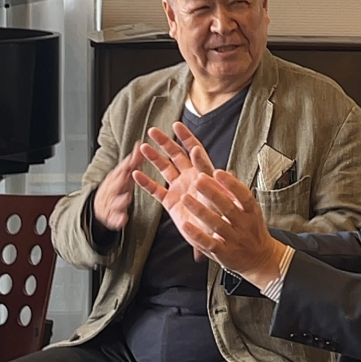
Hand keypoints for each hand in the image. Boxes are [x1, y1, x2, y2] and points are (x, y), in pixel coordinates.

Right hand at [92, 150, 142, 230]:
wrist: (99, 206)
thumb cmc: (116, 186)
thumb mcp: (123, 173)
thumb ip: (133, 160)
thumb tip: (141, 144)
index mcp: (115, 178)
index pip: (121, 169)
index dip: (127, 164)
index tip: (133, 159)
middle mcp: (111, 189)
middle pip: (115, 184)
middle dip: (120, 180)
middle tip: (126, 175)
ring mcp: (110, 203)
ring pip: (114, 202)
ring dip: (120, 200)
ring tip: (126, 198)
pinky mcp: (111, 217)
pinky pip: (114, 219)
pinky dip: (118, 220)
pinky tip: (123, 220)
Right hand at [132, 123, 217, 247]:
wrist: (217, 236)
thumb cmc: (224, 215)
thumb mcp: (220, 193)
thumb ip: (210, 174)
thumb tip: (202, 154)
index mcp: (204, 172)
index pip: (194, 150)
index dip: (186, 137)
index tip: (177, 125)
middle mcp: (191, 177)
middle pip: (176, 155)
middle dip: (164, 142)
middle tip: (153, 130)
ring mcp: (180, 189)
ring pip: (164, 169)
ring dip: (153, 158)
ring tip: (143, 147)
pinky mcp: (171, 203)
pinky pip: (156, 190)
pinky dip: (146, 183)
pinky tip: (136, 174)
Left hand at [177, 169, 286, 287]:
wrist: (260, 258)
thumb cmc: (252, 230)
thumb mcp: (250, 210)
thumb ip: (236, 194)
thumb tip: (224, 174)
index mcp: (251, 212)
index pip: (243, 195)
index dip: (231, 183)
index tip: (218, 172)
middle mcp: (244, 225)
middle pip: (228, 207)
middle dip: (212, 193)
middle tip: (198, 180)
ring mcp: (234, 239)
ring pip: (216, 224)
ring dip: (200, 211)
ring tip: (185, 198)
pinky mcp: (224, 253)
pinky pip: (209, 243)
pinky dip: (197, 234)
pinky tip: (186, 225)